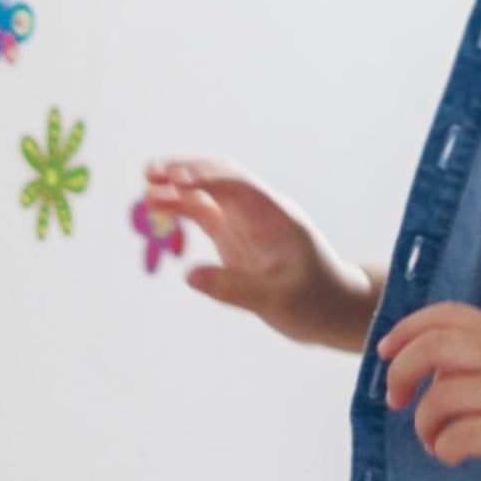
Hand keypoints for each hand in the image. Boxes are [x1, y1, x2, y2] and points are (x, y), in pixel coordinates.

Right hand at [141, 160, 378, 356]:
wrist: (333, 309)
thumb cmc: (315, 303)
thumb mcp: (278, 303)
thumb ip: (235, 289)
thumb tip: (189, 275)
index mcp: (277, 218)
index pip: (238, 186)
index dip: (206, 178)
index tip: (175, 179)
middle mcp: (260, 212)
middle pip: (220, 177)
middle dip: (186, 171)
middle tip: (151, 173)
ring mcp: (245, 221)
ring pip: (208, 193)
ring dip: (178, 188)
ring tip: (146, 190)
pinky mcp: (234, 236)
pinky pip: (203, 213)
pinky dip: (181, 208)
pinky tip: (158, 208)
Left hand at [373, 303, 480, 480]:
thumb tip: (444, 382)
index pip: (450, 315)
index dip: (408, 328)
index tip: (385, 351)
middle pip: (435, 347)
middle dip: (401, 372)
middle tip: (396, 400)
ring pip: (442, 397)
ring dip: (424, 423)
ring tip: (433, 441)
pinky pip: (462, 436)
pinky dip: (445, 448)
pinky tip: (452, 457)